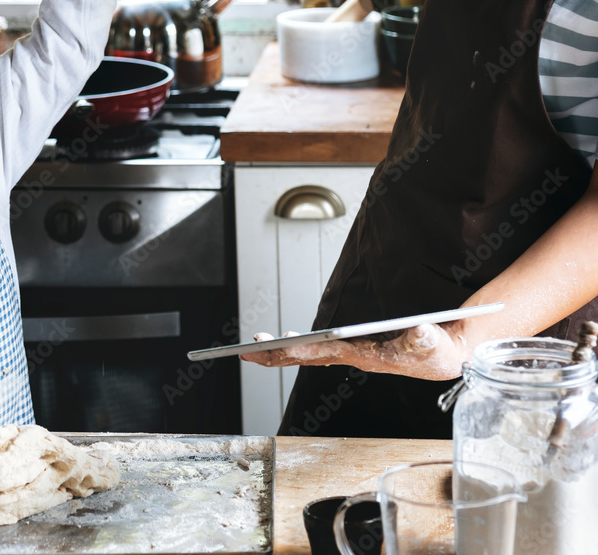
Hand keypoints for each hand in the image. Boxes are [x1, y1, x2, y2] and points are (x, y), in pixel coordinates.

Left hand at [239, 323, 470, 381]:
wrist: (445, 357)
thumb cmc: (438, 352)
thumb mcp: (437, 345)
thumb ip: (428, 340)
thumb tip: (419, 331)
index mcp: (365, 356)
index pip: (324, 353)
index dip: (298, 350)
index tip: (274, 347)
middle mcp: (352, 358)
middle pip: (307, 357)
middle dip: (275, 355)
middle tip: (245, 353)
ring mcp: (351, 355)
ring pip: (309, 354)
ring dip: (281, 351)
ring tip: (255, 347)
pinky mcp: (353, 349)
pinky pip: (318, 349)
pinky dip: (298, 346)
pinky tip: (285, 342)